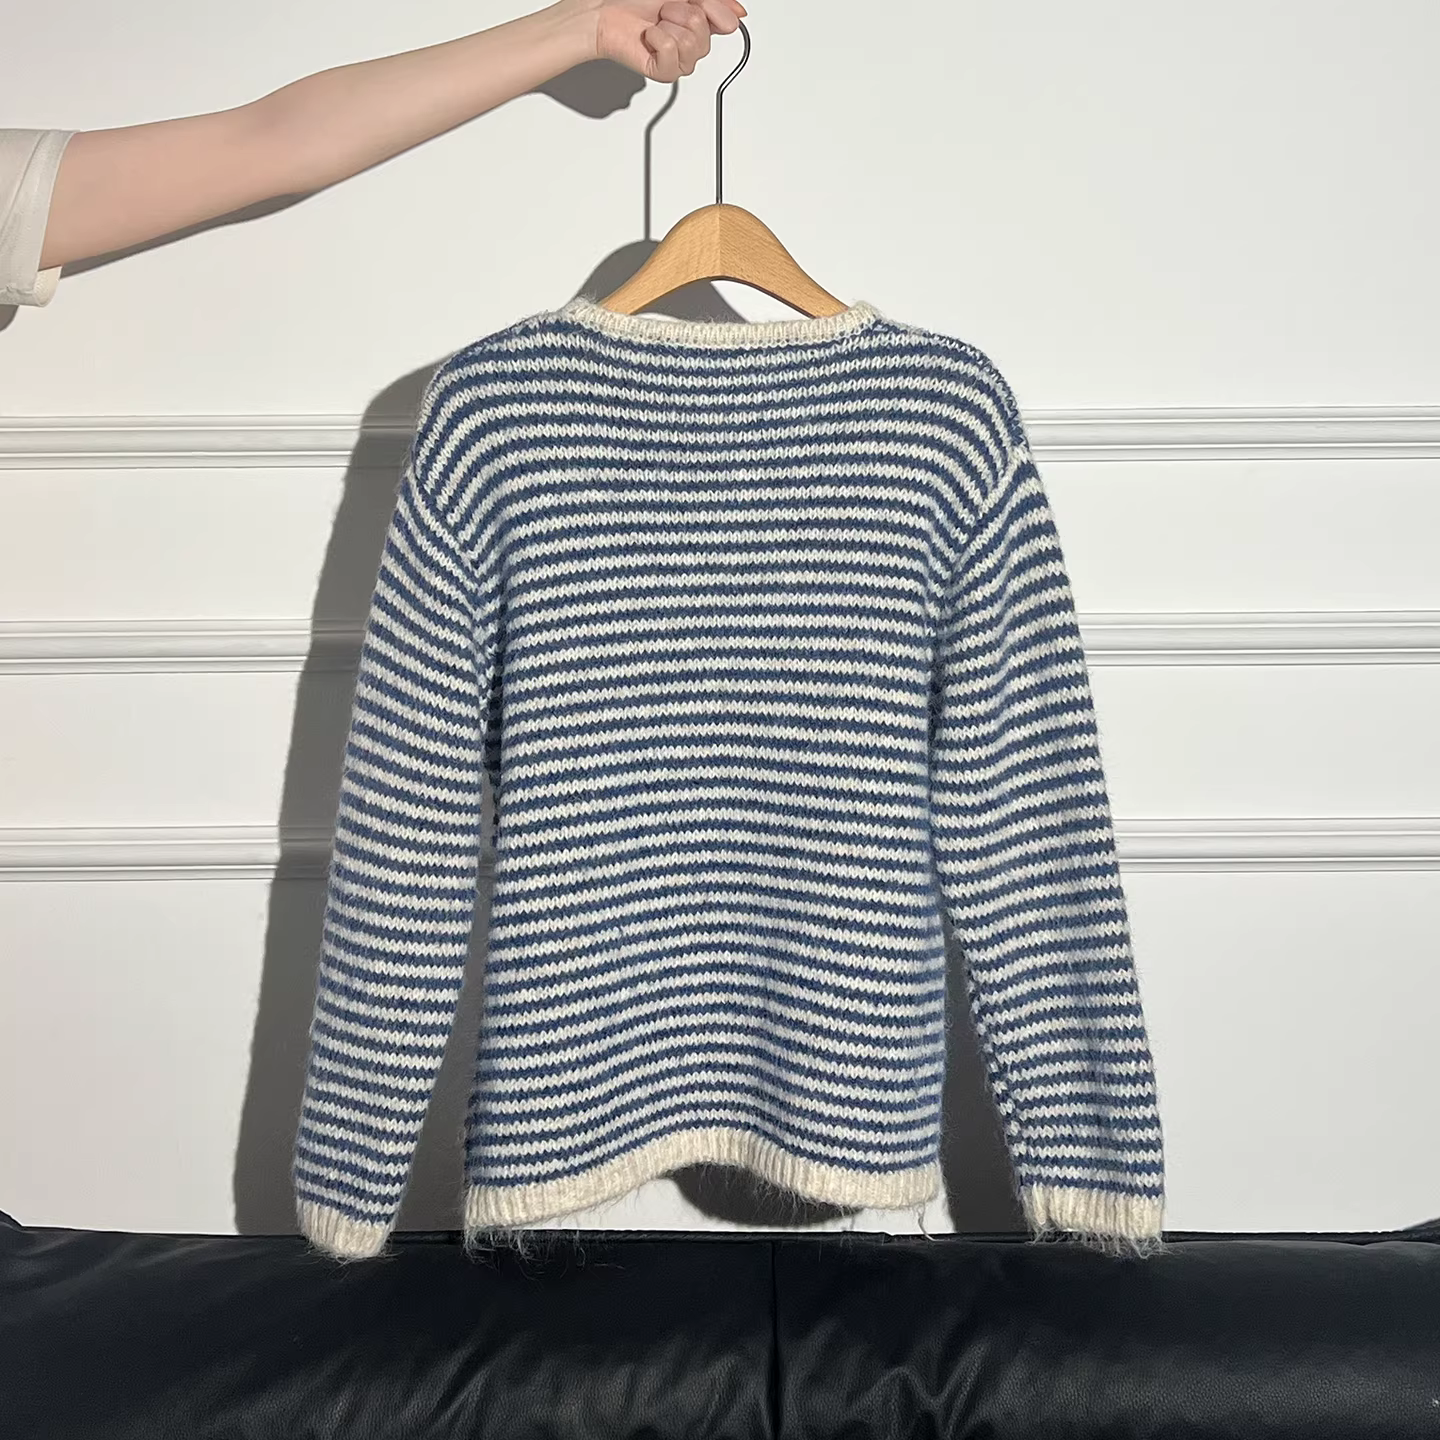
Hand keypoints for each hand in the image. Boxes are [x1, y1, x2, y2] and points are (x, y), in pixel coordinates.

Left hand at [589, 0, 746, 82]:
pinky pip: (672, 53)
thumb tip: (738, 17)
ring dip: (668, 26)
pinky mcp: (664, 72)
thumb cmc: (636, 0)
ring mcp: (679, 60)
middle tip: (664, 11)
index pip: (726, 22)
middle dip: (682, 14)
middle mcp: (692, 42)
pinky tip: (649, 37)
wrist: (607, 11)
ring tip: (655, 24)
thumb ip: (714, 2)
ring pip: (692, 44)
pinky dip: (658, 39)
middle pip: (706, 33)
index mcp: (700, 21)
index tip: (693, 1)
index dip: (712, 10)